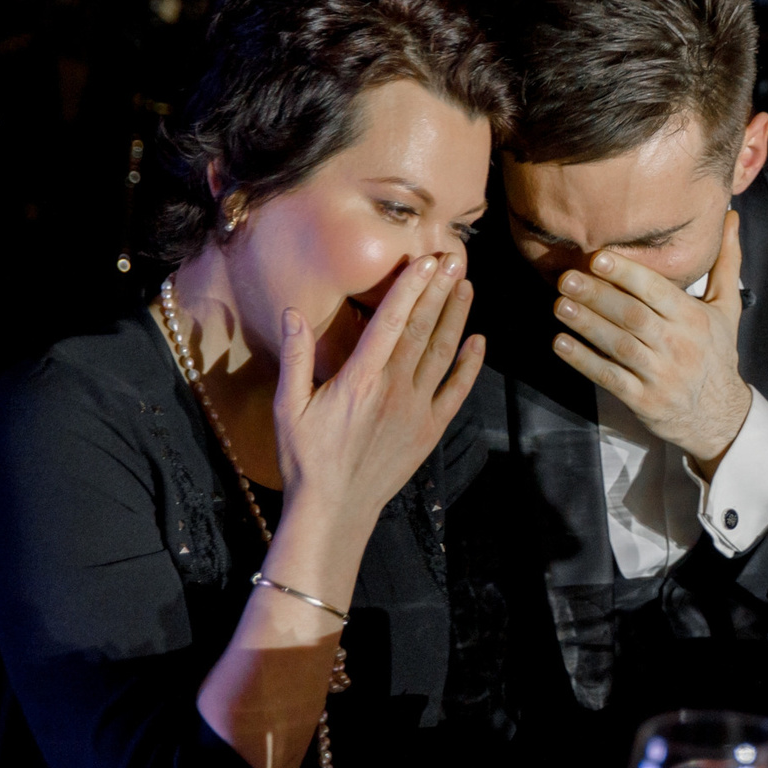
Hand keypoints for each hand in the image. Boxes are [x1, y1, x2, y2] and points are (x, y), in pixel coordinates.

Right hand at [272, 252, 484, 529]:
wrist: (334, 509)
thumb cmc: (306, 457)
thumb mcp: (288, 406)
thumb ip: (296, 357)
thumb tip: (293, 312)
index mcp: (361, 378)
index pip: (392, 321)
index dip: (411, 287)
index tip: (426, 260)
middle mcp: (395, 388)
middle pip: (424, 329)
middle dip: (440, 290)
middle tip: (454, 258)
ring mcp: (418, 409)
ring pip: (443, 353)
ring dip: (457, 317)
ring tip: (465, 285)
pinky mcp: (431, 429)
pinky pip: (456, 391)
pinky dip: (471, 365)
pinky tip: (479, 341)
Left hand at [552, 212, 753, 471]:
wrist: (719, 416)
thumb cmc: (718, 354)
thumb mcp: (727, 308)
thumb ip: (726, 261)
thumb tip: (730, 215)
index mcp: (695, 319)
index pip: (658, 292)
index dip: (627, 274)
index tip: (598, 257)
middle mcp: (679, 345)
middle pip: (633, 316)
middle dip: (597, 296)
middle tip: (566, 277)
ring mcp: (660, 375)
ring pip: (618, 345)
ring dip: (586, 324)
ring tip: (559, 304)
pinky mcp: (643, 400)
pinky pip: (609, 377)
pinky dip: (584, 360)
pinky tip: (562, 343)